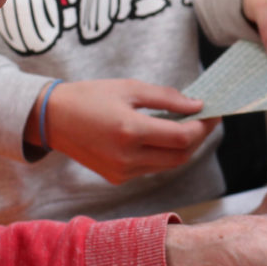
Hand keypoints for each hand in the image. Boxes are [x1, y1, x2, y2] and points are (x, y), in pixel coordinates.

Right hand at [37, 80, 216, 183]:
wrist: (52, 119)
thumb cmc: (90, 96)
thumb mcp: (129, 87)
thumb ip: (167, 97)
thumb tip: (197, 105)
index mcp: (130, 131)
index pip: (182, 137)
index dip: (203, 126)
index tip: (214, 112)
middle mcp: (127, 157)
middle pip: (181, 155)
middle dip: (199, 138)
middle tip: (207, 119)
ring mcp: (122, 172)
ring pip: (168, 165)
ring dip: (183, 148)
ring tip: (189, 126)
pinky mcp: (117, 178)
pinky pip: (152, 168)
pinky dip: (164, 155)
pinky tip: (164, 137)